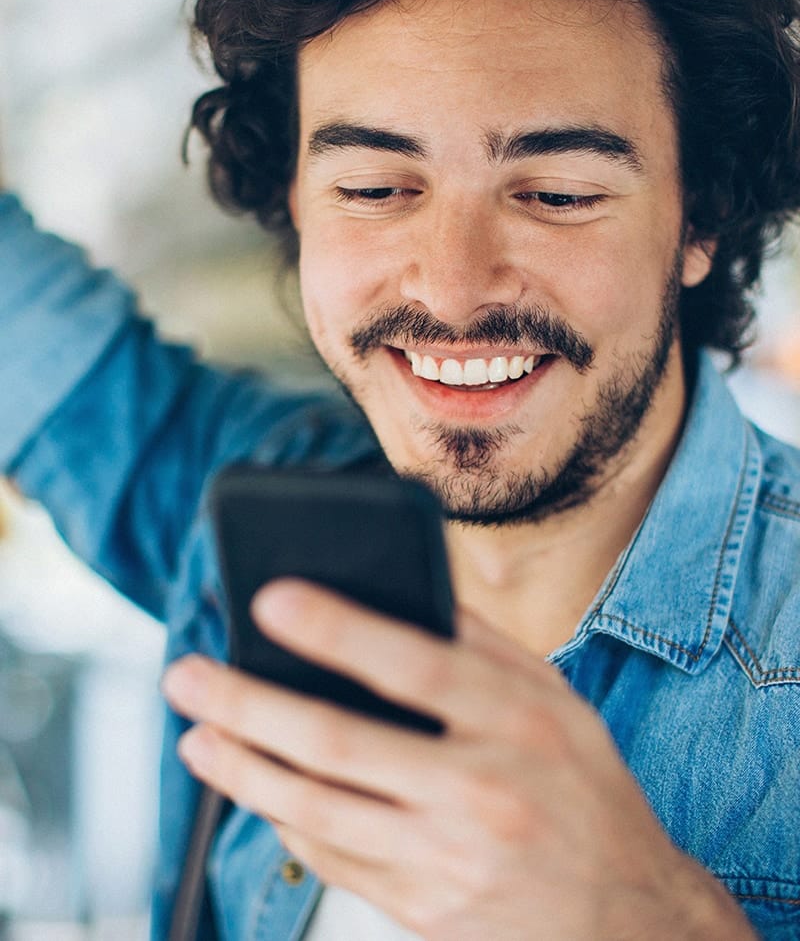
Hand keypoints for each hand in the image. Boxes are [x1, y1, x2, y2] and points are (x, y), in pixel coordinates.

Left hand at [162, 580, 754, 940]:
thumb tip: (408, 587)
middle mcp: (483, 790)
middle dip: (247, 704)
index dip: (337, 627)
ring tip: (195, 734)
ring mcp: (449, 859)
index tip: (269, 599)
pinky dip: (283, 820)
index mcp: (519, 721)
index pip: (414, 662)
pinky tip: (253, 787)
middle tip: (188, 674)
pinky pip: (333, 861)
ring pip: (317, 809)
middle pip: (338, 742)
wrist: (630, 919)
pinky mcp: (425, 909)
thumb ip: (483, 644)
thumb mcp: (557, 700)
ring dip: (242, 769)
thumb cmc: (585, 790)